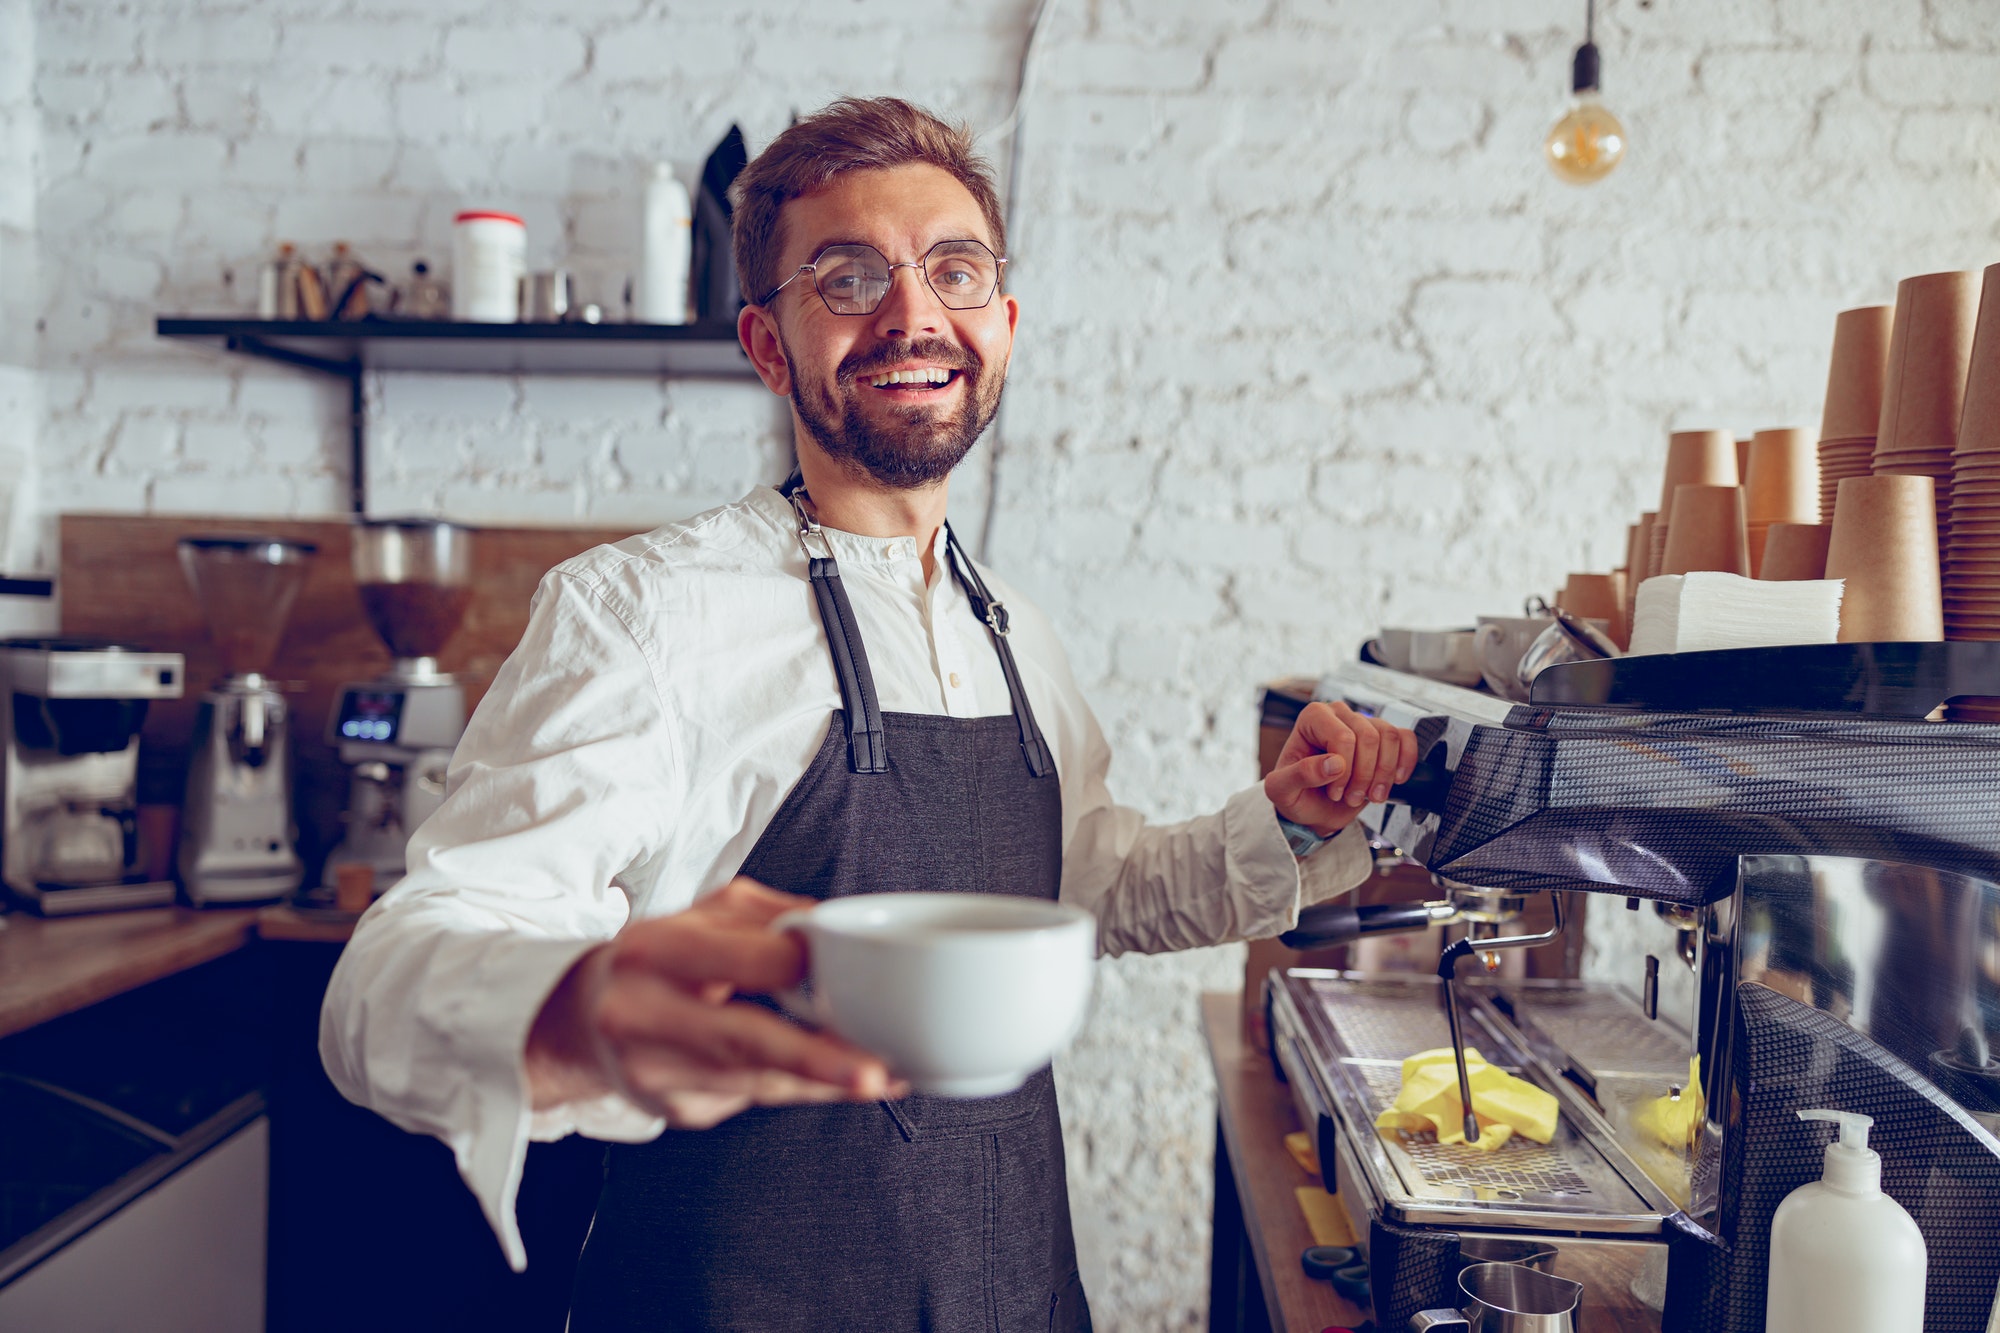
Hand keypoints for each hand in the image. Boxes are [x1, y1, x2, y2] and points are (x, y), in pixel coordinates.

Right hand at [526, 877, 904, 1126]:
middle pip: (740, 1039)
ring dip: (824, 1080)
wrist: (580, 1019)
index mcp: (652, 949)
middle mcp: (642, 1013)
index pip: (735, 959)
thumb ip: (766, 917)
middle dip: (814, 1059)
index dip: (795, 966)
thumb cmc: (656, 959)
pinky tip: (834, 1081)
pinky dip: (799, 1088)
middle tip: (875, 1071)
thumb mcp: (701, 915)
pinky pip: (751, 1097)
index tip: (848, 968)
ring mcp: (653, 1071)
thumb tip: (833, 930)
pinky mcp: (674, 1109)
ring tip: (881, 1074)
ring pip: (756, 1080)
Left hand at [1263, 701, 1419, 838]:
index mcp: (1312, 718)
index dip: (1344, 770)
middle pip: (1369, 737)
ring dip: (1383, 774)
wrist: (1314, 808)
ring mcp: (1363, 723)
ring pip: (1389, 738)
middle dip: (1364, 775)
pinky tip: (1394, 781)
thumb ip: (1300, 775)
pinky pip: (1405, 738)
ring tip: (1369, 795)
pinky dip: (1405, 762)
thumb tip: (1334, 763)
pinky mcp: (1382, 738)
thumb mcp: (1282, 790)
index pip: (1342, 736)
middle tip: (1350, 797)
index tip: (1334, 791)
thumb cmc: (1296, 795)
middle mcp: (1338, 714)